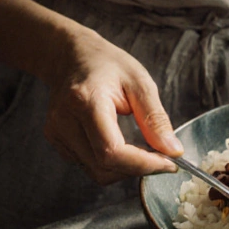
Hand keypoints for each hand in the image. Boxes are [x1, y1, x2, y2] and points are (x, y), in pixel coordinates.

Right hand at [43, 29, 181, 184]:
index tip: (169, 163)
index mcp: (85, 101)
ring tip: (141, 150)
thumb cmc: (106, 64)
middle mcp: (64, 121)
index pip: (112, 151)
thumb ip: (155, 118)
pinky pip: (88, 166)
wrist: (71, 56)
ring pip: (96, 172)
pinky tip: (120, 144)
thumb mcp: (139, 82)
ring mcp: (56, 133)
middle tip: (160, 156)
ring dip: (124, 169)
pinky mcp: (56, 140)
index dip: (142, 164)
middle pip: (104, 167)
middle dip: (137, 168)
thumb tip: (172, 151)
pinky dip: (110, 164)